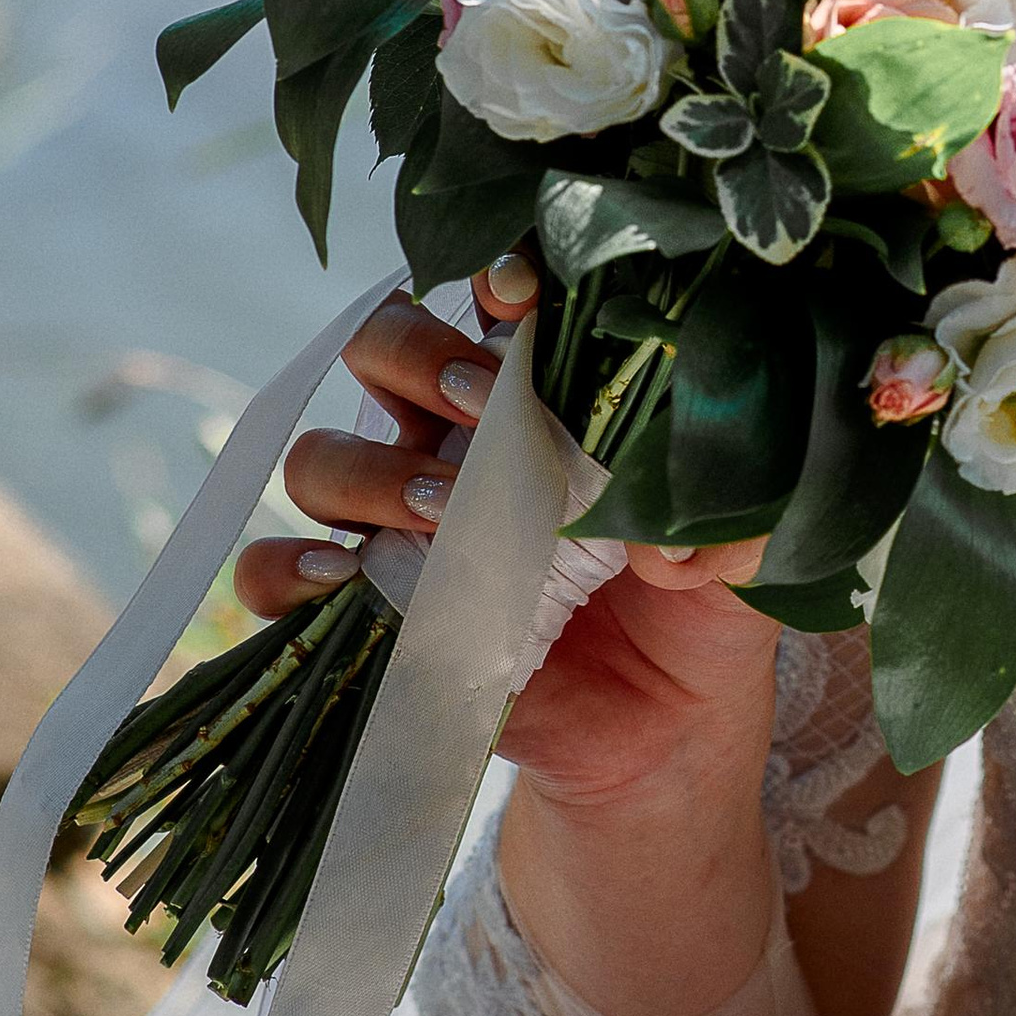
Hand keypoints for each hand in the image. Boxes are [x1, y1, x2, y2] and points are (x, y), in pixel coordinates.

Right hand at [236, 258, 778, 822]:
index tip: (521, 292)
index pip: (493, 308)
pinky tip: (345, 572)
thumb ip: (731, 534)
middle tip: (479, 398)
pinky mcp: (367, 613)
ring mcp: (402, 527)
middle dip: (418, 356)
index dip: (494, 281)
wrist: (662, 733)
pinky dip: (287, 567)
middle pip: (382, 349)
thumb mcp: (740, 568)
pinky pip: (276, 577)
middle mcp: (455, 444)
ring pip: (322, 457)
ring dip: (368, 468)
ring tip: (442, 508)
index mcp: (540, 403)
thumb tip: (673, 534)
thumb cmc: (698, 617)